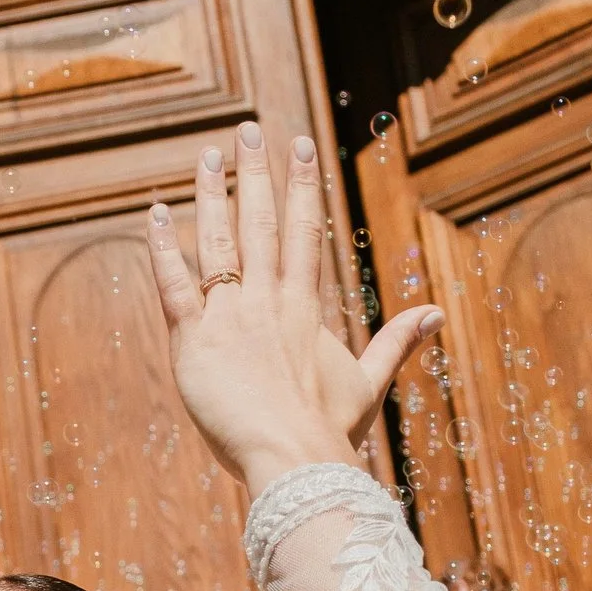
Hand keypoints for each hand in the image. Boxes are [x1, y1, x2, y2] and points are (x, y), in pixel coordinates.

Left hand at [146, 124, 440, 500]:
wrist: (294, 460)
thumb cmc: (329, 432)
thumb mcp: (367, 384)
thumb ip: (397, 343)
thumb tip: (435, 312)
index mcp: (306, 308)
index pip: (305, 233)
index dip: (302, 186)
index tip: (299, 147)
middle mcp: (269, 302)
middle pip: (262, 224)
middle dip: (256, 174)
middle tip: (250, 130)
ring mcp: (230, 318)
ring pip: (219, 243)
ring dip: (213, 195)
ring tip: (209, 154)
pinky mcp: (194, 341)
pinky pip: (174, 285)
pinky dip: (164, 248)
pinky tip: (156, 212)